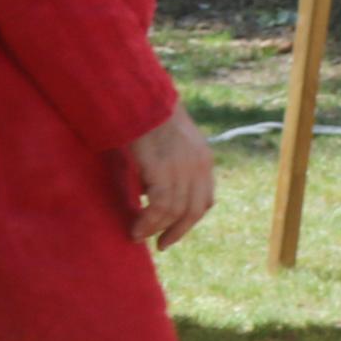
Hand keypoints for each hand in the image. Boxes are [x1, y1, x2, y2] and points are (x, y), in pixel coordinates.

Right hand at [127, 106, 216, 251]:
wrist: (139, 96)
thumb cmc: (144, 112)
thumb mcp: (164, 138)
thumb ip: (165, 160)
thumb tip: (148, 184)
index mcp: (203, 158)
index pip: (205, 198)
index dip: (190, 217)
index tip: (173, 226)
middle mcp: (199, 167)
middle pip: (195, 210)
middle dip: (179, 231)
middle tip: (162, 244)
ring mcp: (183, 170)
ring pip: (177, 213)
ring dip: (158, 229)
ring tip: (139, 236)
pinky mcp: (165, 172)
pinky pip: (161, 208)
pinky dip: (149, 223)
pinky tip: (136, 228)